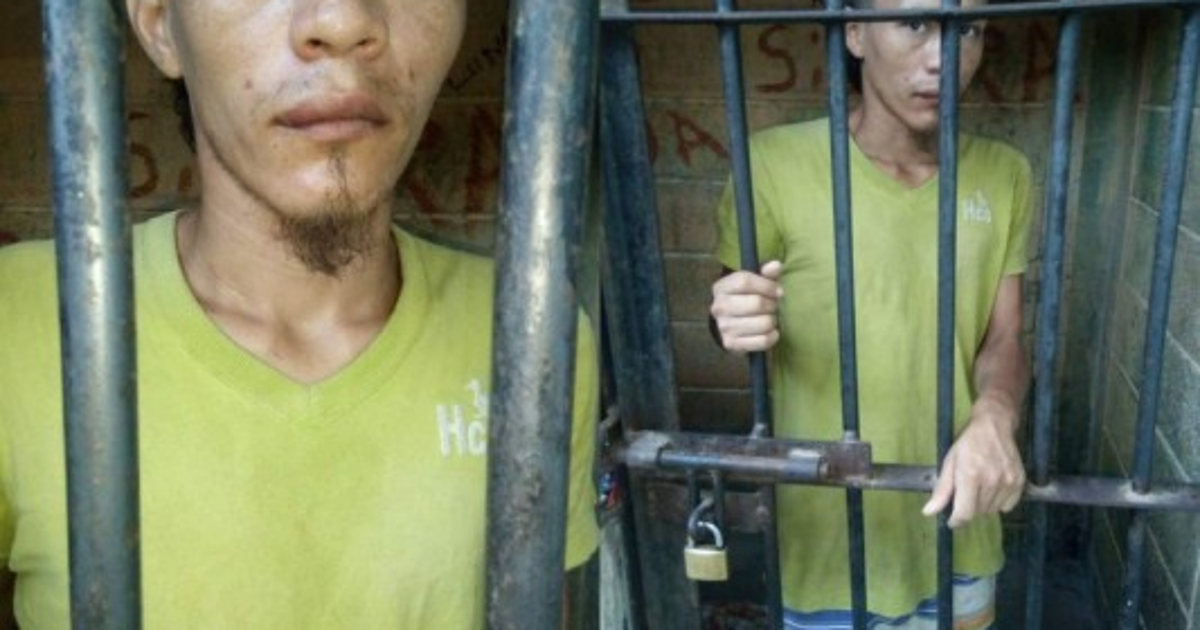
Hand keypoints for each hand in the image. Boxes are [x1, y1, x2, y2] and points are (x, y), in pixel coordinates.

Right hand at [709, 261, 783, 353]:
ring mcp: (724, 327)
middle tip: (773, 306)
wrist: (729, 324)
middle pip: (756, 303)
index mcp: (722, 287)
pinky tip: (771, 331)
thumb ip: (766, 273)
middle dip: (772, 304)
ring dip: (772, 321)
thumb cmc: (745, 298)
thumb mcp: (754, 282)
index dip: (767, 285)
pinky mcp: (731, 344)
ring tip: (769, 318)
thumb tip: (776, 266)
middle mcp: (719, 307)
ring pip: (763, 323)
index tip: (778, 291)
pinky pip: (762, 341)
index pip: (745, 281)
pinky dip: (772, 336)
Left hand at [922, 395, 1024, 527]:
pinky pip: (1007, 506)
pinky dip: (998, 503)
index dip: (956, 521)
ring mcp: (1007, 482)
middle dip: (968, 508)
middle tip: (965, 493)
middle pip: (977, 513)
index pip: (964, 513)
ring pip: (992, 511)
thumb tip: (929, 512)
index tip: (952, 521)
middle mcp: (991, 481)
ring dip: (983, 506)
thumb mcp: (949, 463)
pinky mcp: (1019, 482)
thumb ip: (941, 490)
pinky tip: (992, 488)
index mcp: (970, 476)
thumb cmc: (968, 443)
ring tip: (979, 487)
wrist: (995, 425)